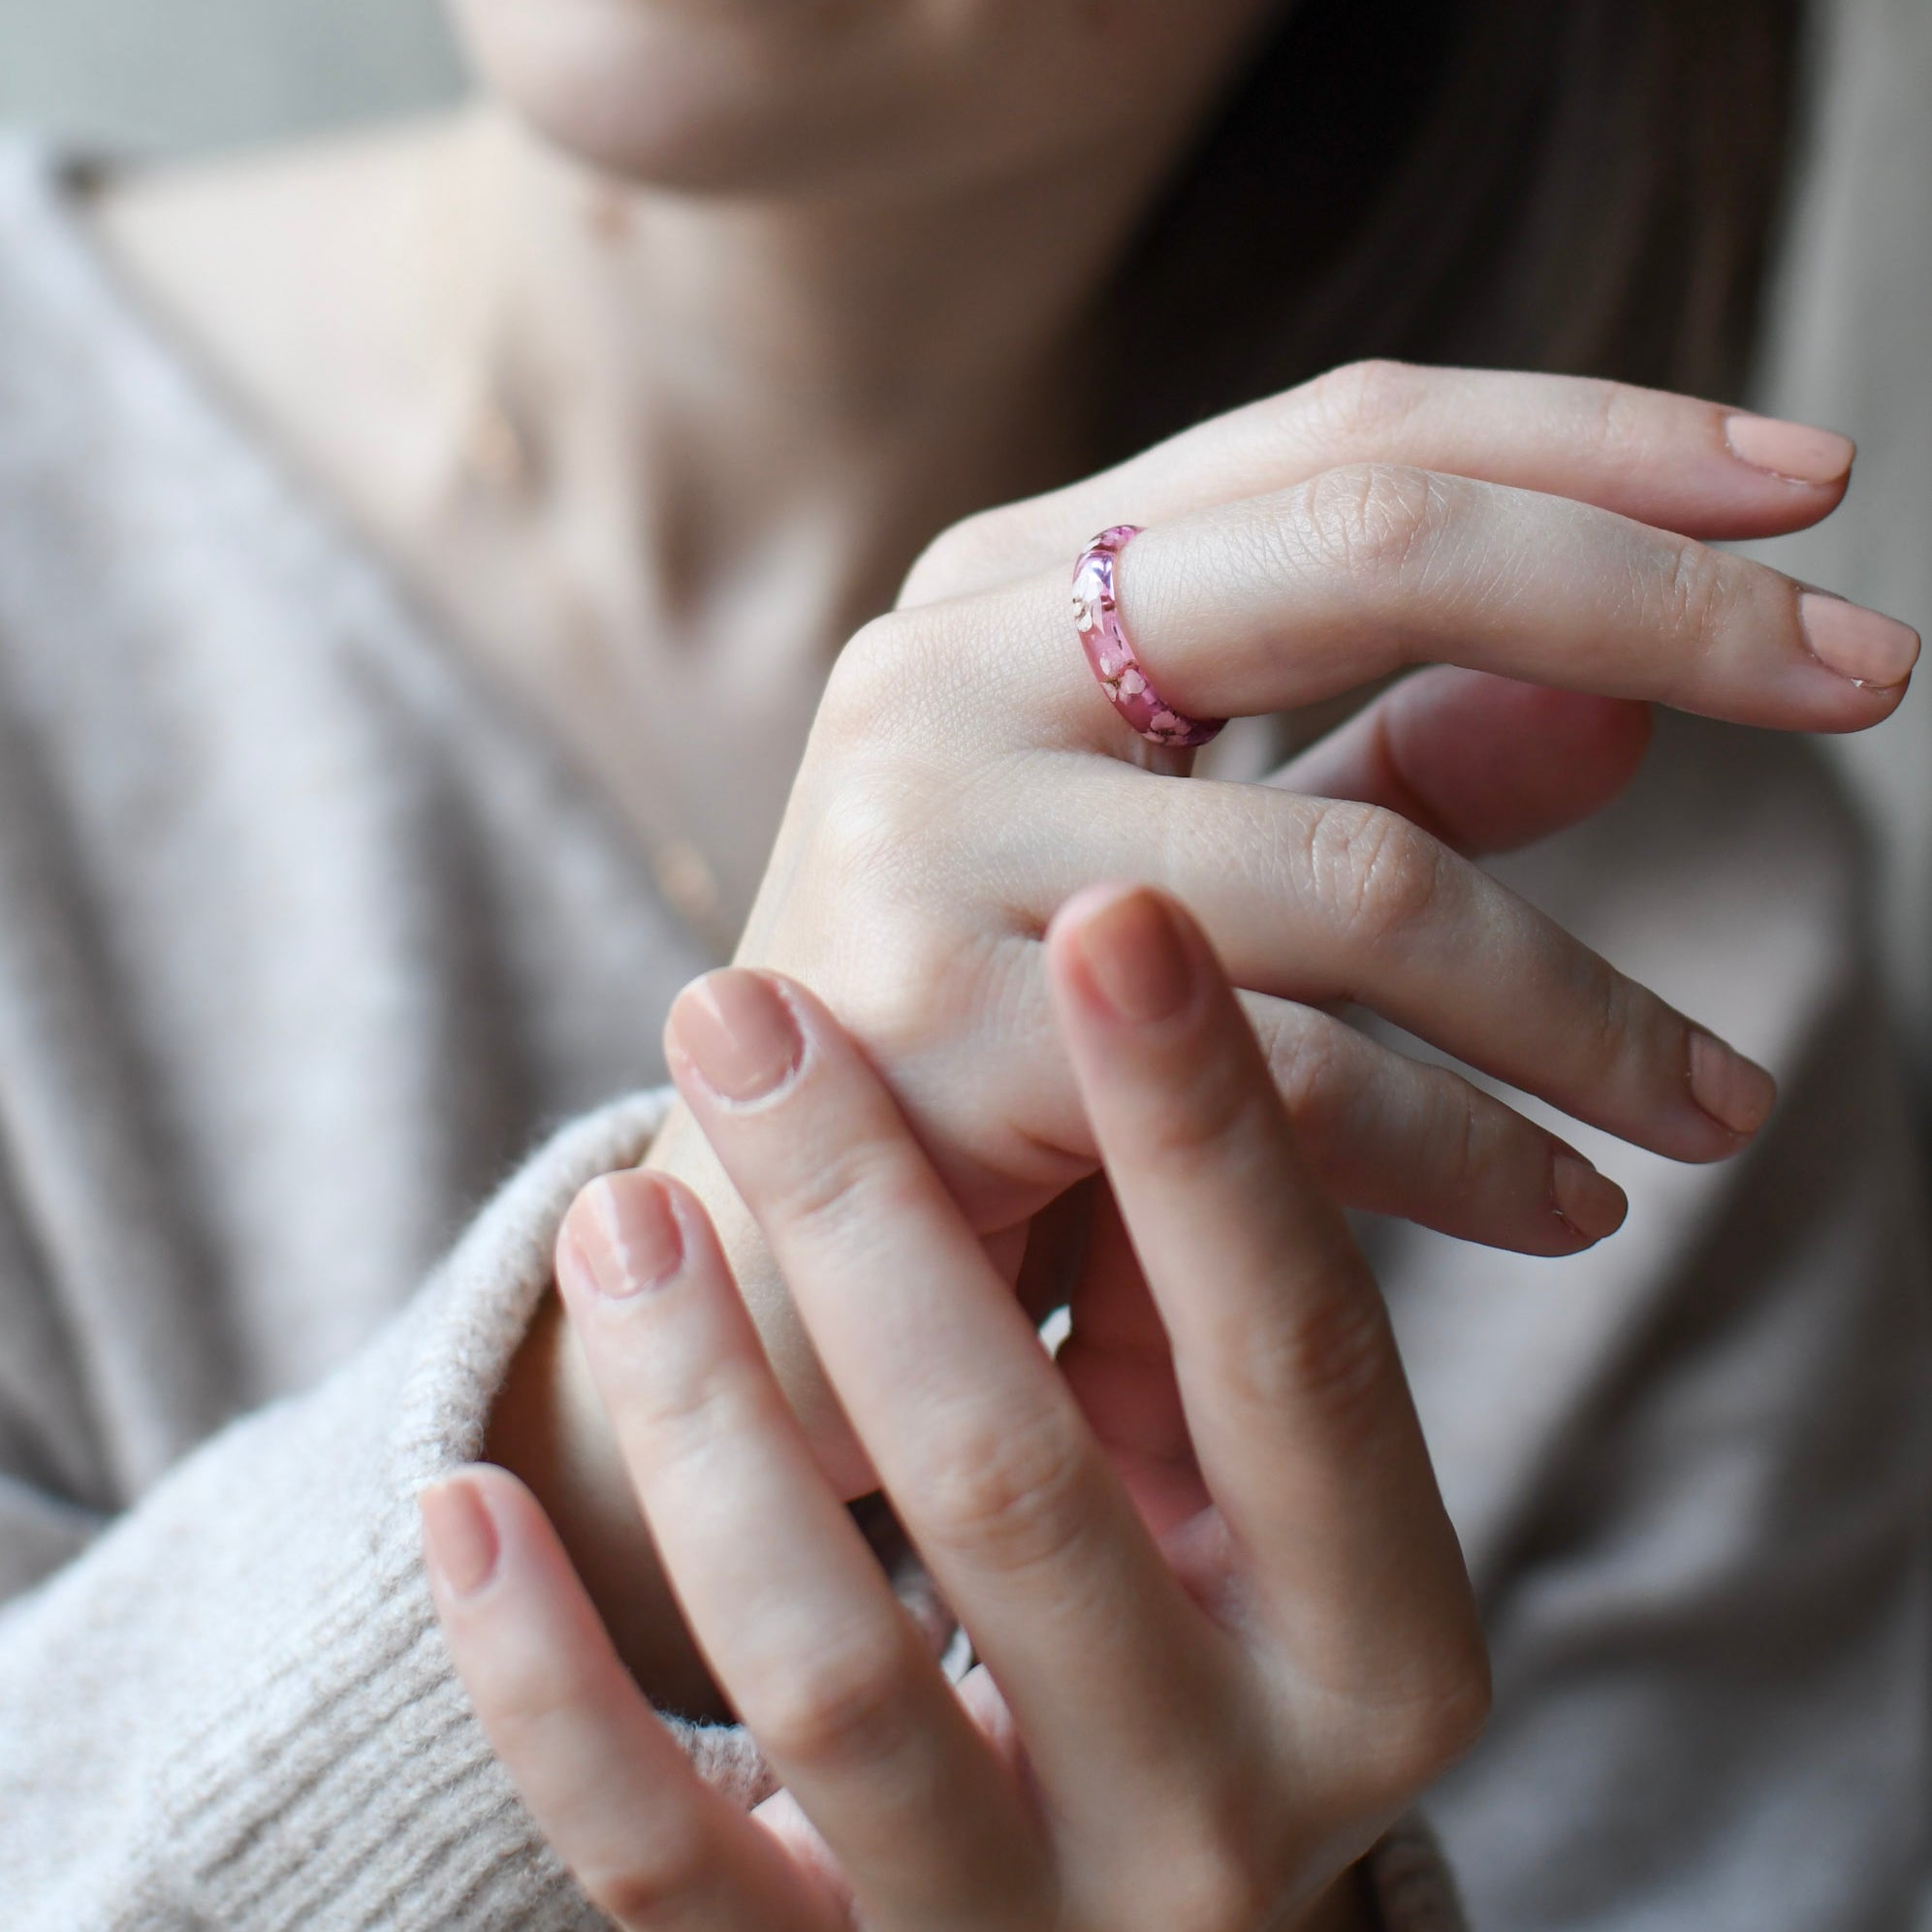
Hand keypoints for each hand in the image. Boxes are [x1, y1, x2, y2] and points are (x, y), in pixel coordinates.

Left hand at [428, 887, 1487, 1930]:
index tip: (1114, 909)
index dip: (1212, 1133)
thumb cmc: (1211, 1653)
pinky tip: (462, 1495)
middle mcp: (1224, 1821)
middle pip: (1017, 1489)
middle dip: (869, 1219)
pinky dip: (547, 1672)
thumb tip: (1141, 1056)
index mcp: (1377, 1663)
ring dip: (699, 1407)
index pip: (1298, 1363)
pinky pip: (655, 1855)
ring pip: (827, 1666)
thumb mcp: (1265, 1516)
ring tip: (610, 1209)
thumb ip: (1215, 1325)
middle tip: (737, 1005)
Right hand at [646, 362, 1914, 1484]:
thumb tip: (1622, 707)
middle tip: (1872, 675)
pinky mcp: (937, 1035)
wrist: (759, 1272)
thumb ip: (1380, 778)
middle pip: (1361, 546)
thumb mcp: (1182, 884)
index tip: (1811, 491)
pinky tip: (1568, 1205)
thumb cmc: (978, 1056)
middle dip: (1650, 607)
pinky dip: (1469, 1148)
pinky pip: (1290, 1078)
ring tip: (1721, 1107)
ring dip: (1588, 997)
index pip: (1338, 441)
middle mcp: (943, 666)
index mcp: (1004, 591)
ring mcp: (923, 834)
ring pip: (1359, 866)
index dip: (1593, 442)